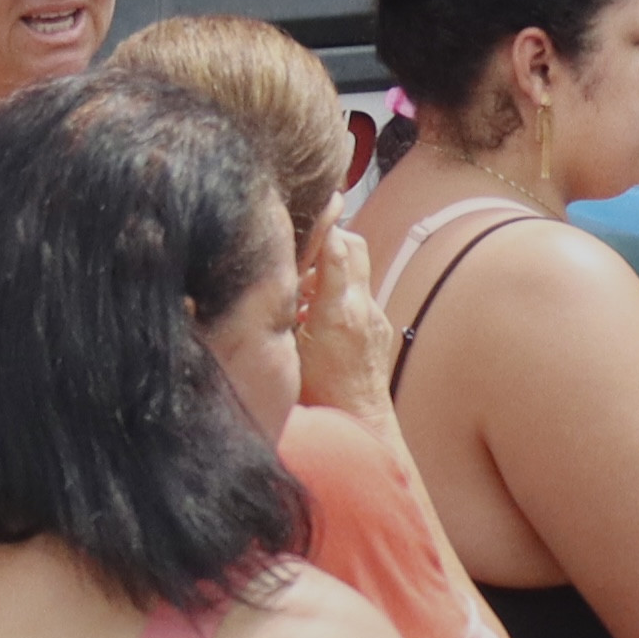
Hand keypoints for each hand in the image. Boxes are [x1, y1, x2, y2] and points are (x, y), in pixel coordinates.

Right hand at [296, 221, 391, 424]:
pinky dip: (339, 290)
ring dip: (331, 265)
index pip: (336, 247)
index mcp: (338, 311)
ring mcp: (375, 318)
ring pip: (356, 269)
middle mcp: (362, 308)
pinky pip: (359, 293)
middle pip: (354, 246)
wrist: (360, 427)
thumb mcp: (287, 352)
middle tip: (298, 244)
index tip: (302, 210)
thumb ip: (281, 313)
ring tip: (300, 282)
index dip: (319, 225)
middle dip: (328, 237)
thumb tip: (259, 286)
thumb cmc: (316, 399)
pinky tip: (314, 309)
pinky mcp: (379, 328)